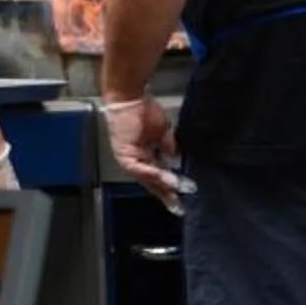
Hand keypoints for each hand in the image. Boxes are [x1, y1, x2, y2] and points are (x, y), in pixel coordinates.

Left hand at [105, 94, 183, 211]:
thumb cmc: (143, 109)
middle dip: (165, 194)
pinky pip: (141, 169)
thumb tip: (175, 158)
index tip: (180, 196)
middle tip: (177, 207)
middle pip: (150, 182)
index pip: (156, 174)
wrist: (129, 97)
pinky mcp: (125, 154)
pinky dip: (154, 175)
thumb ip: (167, 146)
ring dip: (162, 186)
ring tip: (176, 192)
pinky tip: (166, 179)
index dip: (168, 186)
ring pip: (146, 178)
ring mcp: (128, 158)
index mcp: (142, 154)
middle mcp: (133, 160)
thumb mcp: (162, 131)